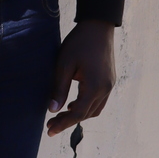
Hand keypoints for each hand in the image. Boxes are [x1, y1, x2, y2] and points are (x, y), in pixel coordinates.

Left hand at [47, 20, 115, 137]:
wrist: (98, 26)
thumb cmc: (79, 43)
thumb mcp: (64, 64)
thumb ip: (59, 88)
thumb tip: (53, 110)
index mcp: (94, 86)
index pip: (78, 113)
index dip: (63, 124)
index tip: (49, 131)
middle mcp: (105, 89)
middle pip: (87, 114)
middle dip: (68, 122)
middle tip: (50, 126)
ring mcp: (109, 85)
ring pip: (94, 109)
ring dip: (79, 115)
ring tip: (60, 116)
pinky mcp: (109, 80)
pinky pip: (99, 100)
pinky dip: (86, 106)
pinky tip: (73, 104)